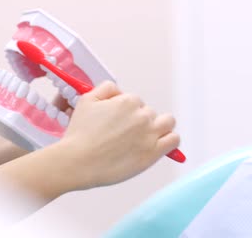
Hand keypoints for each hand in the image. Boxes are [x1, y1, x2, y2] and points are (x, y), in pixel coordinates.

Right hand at [56, 81, 179, 189]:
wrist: (77, 161)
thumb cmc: (80, 135)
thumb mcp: (87, 100)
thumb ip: (106, 89)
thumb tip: (119, 92)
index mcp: (128, 101)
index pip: (136, 102)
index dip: (127, 112)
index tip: (119, 123)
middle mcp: (142, 115)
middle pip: (150, 113)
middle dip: (140, 121)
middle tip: (126, 134)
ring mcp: (150, 134)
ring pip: (168, 122)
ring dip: (160, 127)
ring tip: (147, 138)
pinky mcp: (153, 152)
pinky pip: (174, 140)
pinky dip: (170, 140)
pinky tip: (160, 145)